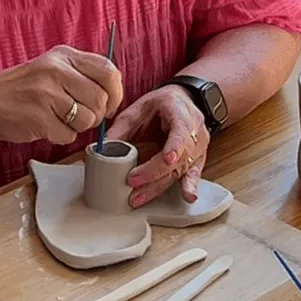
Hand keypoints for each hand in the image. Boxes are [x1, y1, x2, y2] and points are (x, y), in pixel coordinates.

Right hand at [0, 46, 123, 145]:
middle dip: (95, 115)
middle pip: (101, 99)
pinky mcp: (39, 118)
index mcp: (63, 55)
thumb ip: (79, 76)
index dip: (115, 93)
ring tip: (55, 119)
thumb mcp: (49, 68)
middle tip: (78, 116)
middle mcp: (56, 70)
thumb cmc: (18, 90)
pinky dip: (59, 136)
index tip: (108, 105)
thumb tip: (112, 97)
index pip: (108, 71)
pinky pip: (68, 135)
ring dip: (76, 127)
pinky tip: (43, 127)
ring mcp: (47, 94)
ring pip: (88, 119)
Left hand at [106, 86, 209, 206]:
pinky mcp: (196, 160)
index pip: (181, 132)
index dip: (175, 147)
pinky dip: (189, 187)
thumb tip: (102, 147)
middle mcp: (195, 132)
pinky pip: (192, 175)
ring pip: (181, 170)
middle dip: (154, 173)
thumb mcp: (140, 108)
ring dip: (158, 186)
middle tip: (133, 182)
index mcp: (181, 114)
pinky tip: (189, 197)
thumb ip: (123, 127)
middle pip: (179, 157)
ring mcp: (198, 148)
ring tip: (139, 198)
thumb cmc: (162, 104)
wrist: (184, 102)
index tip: (167, 160)